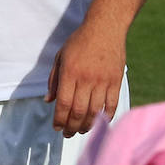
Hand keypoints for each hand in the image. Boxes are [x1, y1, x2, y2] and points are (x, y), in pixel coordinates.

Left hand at [46, 21, 125, 136]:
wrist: (104, 29)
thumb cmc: (78, 42)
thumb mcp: (60, 57)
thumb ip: (54, 79)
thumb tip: (48, 101)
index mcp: (70, 73)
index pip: (64, 103)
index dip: (59, 119)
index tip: (56, 127)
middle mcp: (86, 79)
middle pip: (79, 111)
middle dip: (72, 126)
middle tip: (68, 134)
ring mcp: (103, 81)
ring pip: (95, 111)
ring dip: (87, 124)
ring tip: (81, 131)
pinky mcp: (116, 82)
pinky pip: (112, 104)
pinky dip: (106, 116)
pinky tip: (100, 123)